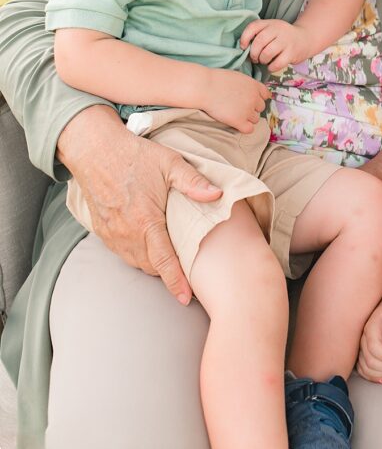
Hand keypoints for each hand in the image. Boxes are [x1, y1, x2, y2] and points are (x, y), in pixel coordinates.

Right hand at [58, 105, 221, 303]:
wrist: (95, 151)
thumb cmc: (135, 155)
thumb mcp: (169, 163)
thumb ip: (193, 182)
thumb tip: (217, 195)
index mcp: (146, 221)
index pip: (164, 261)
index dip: (176, 281)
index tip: (186, 297)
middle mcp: (127, 234)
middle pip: (151, 266)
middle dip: (168, 271)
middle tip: (185, 269)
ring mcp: (112, 234)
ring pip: (136, 262)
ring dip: (152, 264)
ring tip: (168, 258)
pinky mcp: (102, 231)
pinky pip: (122, 253)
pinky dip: (136, 255)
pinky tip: (147, 244)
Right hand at [200, 68, 269, 130]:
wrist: (204, 87)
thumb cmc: (216, 80)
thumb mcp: (237, 77)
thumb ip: (247, 85)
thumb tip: (248, 92)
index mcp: (254, 85)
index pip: (265, 95)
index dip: (258, 98)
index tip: (250, 99)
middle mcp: (254, 98)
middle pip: (261, 108)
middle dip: (252, 108)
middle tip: (239, 107)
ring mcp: (247, 110)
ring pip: (255, 119)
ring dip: (247, 118)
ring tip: (235, 114)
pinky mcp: (239, 121)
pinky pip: (249, 129)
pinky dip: (244, 128)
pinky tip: (236, 124)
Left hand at [240, 18, 310, 73]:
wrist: (306, 38)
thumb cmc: (282, 37)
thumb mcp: (271, 30)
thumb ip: (258, 34)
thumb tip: (243, 49)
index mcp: (270, 23)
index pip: (253, 27)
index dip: (244, 38)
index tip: (243, 46)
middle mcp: (278, 29)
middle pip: (259, 41)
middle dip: (253, 53)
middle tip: (255, 58)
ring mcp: (286, 41)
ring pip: (267, 53)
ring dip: (262, 60)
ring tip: (263, 60)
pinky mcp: (292, 53)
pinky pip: (277, 63)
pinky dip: (271, 67)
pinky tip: (271, 66)